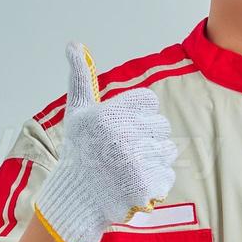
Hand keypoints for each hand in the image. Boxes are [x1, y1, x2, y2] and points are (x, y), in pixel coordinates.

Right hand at [33, 41, 177, 241]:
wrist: (77, 198)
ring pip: (167, 150)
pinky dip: (156, 179)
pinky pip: (168, 174)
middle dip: (147, 137)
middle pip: (161, 127)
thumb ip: (81, 78)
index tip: (121, 129)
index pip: (150, 103)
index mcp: (110, 115)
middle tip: (123, 151)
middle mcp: (123, 137)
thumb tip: (73, 43)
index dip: (138, 116)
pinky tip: (135, 182)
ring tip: (128, 167)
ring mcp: (137, 163)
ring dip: (153, 158)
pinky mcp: (148, 186)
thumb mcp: (77, 112)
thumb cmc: (79, 151)